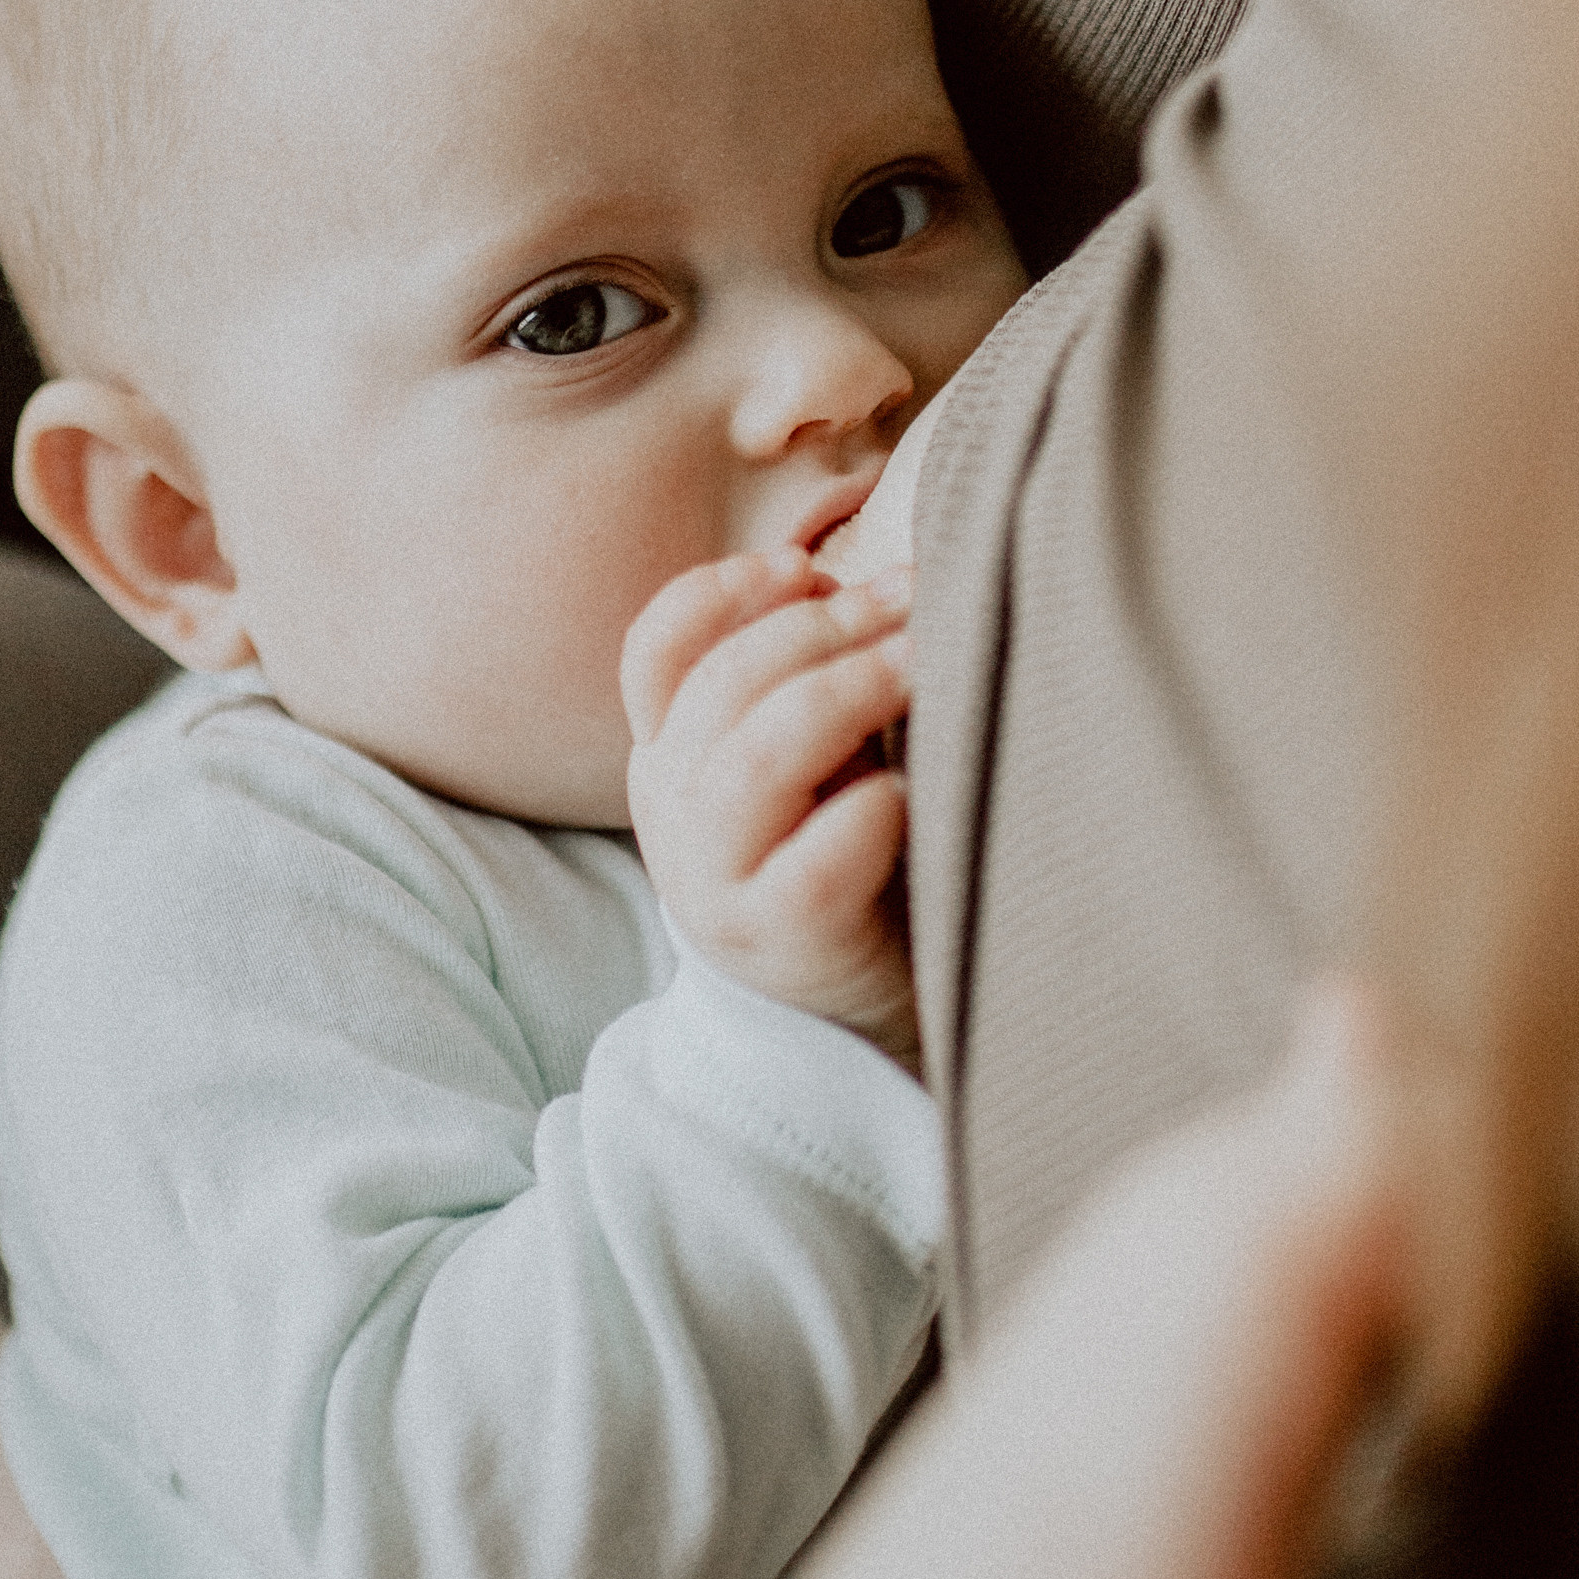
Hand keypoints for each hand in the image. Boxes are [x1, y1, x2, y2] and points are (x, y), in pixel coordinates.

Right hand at [623, 550, 919, 1061]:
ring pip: (756, 763)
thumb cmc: (846, 857)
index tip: (805, 565)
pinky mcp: (774, 941)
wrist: (850, 1013)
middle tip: (912, 599)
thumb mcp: (811, 758)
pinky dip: (866, 813)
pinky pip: (813, 864)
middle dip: (823, 629)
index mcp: (670, 752)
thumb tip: (873, 580)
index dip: (721, 593)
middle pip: (720, 688)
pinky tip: (910, 790)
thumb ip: (811, 680)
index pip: (656, 651)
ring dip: (845, 695)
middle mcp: (672, 810)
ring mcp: (712, 880)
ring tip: (923, 665)